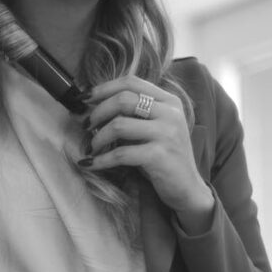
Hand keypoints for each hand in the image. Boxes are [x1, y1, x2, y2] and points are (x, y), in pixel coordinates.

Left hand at [81, 76, 214, 230]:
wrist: (188, 188)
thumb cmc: (165, 158)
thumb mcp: (154, 129)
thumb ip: (134, 115)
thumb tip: (93, 108)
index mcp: (169, 101)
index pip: (131, 82)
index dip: (103, 88)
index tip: (84, 99)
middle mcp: (170, 113)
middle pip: (123, 99)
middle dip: (97, 112)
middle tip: (85, 126)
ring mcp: (167, 133)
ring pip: (119, 125)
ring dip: (98, 137)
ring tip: (91, 148)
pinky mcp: (160, 156)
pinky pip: (121, 154)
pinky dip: (100, 160)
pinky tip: (90, 164)